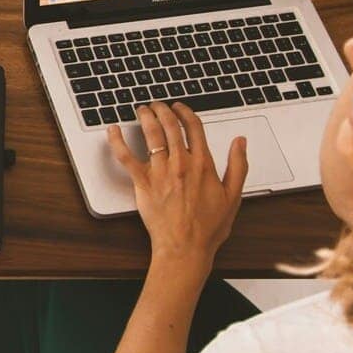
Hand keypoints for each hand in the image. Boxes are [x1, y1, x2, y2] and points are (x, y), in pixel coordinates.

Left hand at [107, 102, 247, 267]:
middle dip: (164, 109)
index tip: (180, 107)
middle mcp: (181, 163)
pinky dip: (117, 141)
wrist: (185, 247)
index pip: (194, 127)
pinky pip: (126, 157)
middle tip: (158, 104)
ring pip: (151, 134)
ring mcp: (160, 172)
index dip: (185, 112)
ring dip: (146, 117)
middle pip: (170, 125)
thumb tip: (240, 141)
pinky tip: (112, 129)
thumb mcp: (233, 196)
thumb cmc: (208, 227)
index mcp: (203, 164)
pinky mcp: (143, 183)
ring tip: (142, 109)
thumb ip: (238, 165)